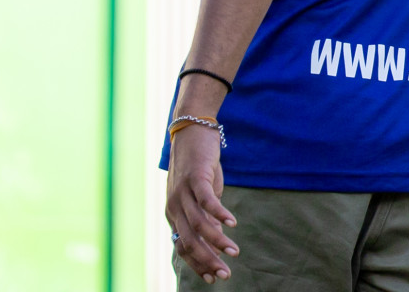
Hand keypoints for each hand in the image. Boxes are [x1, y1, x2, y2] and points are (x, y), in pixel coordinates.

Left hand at [165, 124, 238, 282]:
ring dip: (218, 241)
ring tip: (235, 252)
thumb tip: (217, 237)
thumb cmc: (198, 165)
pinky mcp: (195, 177)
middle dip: (208, 261)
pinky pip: (207, 201)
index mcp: (173, 213)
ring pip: (199, 225)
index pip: (182, 247)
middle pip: (189, 241)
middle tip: (226, 274)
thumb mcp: (200, 195)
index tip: (214, 278)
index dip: (198, 265)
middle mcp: (174, 206)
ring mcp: (182, 191)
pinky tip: (233, 224)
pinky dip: (220, 215)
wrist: (192, 130)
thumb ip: (206, 216)